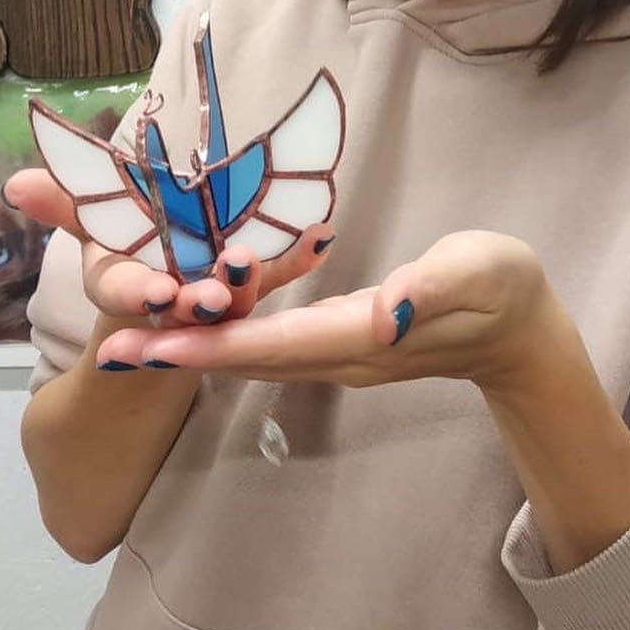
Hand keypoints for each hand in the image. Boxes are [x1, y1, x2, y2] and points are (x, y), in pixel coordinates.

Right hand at [3, 168, 336, 330]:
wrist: (173, 267)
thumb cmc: (130, 242)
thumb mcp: (97, 217)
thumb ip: (67, 200)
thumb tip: (15, 183)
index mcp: (129, 285)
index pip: (124, 294)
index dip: (137, 293)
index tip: (155, 292)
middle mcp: (174, 299)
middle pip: (182, 307)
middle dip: (196, 302)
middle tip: (212, 298)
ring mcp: (218, 293)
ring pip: (232, 297)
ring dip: (243, 285)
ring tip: (250, 265)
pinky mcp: (257, 281)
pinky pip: (279, 270)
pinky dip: (297, 254)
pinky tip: (319, 236)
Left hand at [93, 229, 571, 396]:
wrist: (520, 335)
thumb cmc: (504, 288)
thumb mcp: (482, 272)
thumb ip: (435, 288)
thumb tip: (391, 305)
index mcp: (364, 335)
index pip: (276, 342)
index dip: (212, 340)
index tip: (152, 343)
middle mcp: (337, 354)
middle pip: (245, 356)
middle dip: (178, 351)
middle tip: (109, 348)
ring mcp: (335, 355)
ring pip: (248, 353)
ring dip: (188, 345)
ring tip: (126, 338)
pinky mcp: (334, 343)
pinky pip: (266, 342)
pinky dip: (220, 333)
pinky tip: (189, 317)